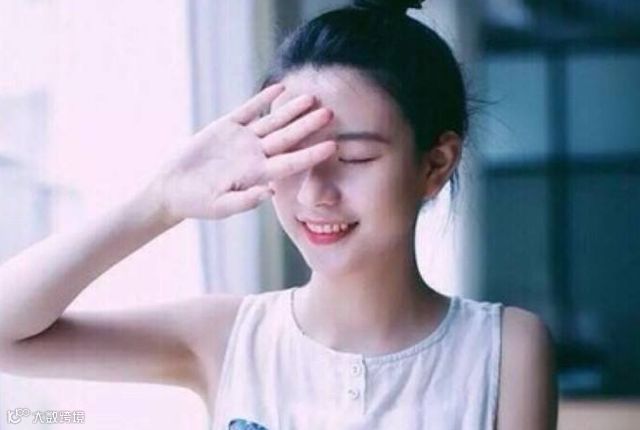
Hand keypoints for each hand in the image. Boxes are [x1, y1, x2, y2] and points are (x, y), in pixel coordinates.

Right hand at [149, 84, 335, 224]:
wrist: (173, 189)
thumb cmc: (197, 203)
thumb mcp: (220, 206)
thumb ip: (244, 200)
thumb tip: (270, 192)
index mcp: (258, 174)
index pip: (291, 162)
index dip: (311, 154)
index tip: (332, 146)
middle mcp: (255, 155)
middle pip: (288, 138)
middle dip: (308, 126)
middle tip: (330, 113)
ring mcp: (243, 140)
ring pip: (273, 121)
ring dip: (291, 109)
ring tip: (311, 97)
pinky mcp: (227, 127)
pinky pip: (249, 110)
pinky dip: (263, 99)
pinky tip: (279, 88)